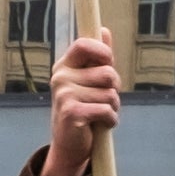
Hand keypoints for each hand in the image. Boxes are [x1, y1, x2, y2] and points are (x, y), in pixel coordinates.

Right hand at [41, 30, 123, 175]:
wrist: (69, 145)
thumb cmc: (84, 108)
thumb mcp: (91, 80)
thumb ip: (98, 57)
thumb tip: (103, 30)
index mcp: (64, 66)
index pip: (85, 45)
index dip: (103, 52)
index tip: (108, 62)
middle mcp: (60, 78)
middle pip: (107, 73)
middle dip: (114, 88)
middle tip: (102, 99)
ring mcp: (64, 95)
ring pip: (110, 94)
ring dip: (112, 107)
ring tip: (99, 114)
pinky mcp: (71, 113)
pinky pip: (106, 110)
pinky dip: (110, 120)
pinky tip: (100, 125)